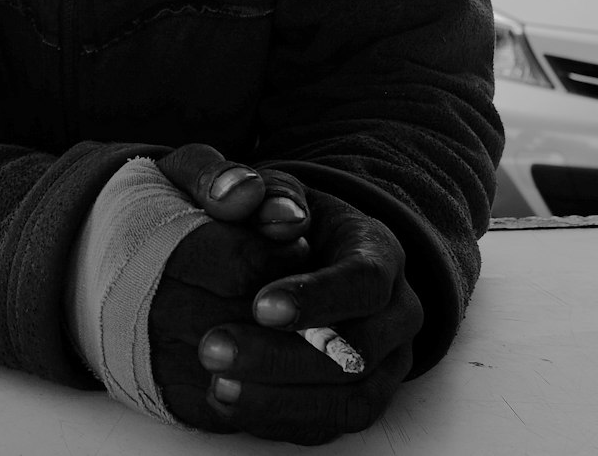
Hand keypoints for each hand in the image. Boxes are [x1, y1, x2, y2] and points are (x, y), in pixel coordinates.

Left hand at [151, 146, 423, 443]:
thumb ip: (255, 185)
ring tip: (217, 385)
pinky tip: (228, 402)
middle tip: (213, 347)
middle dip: (282, 357)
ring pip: (349, 399)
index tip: (259, 305)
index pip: (364, 280)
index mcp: (379, 251)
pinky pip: (331, 425)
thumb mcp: (270, 185)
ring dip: (279, 398)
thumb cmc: (286, 215)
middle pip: (357, 351)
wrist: (306, 250)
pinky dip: (280, 419)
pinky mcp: (361, 399)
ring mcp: (386, 363)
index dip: (316, 297)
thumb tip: (247, 195)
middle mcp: (396, 312)